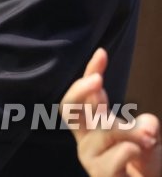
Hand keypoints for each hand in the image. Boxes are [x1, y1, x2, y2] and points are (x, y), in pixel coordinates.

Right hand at [61, 48, 160, 176]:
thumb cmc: (143, 163)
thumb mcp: (148, 136)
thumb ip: (145, 124)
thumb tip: (147, 123)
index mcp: (95, 123)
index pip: (86, 93)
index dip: (91, 71)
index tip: (102, 53)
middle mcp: (87, 137)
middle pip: (68, 108)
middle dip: (79, 90)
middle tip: (97, 81)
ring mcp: (90, 157)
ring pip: (103, 131)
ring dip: (130, 132)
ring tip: (150, 139)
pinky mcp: (100, 174)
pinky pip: (115, 155)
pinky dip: (131, 150)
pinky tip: (139, 152)